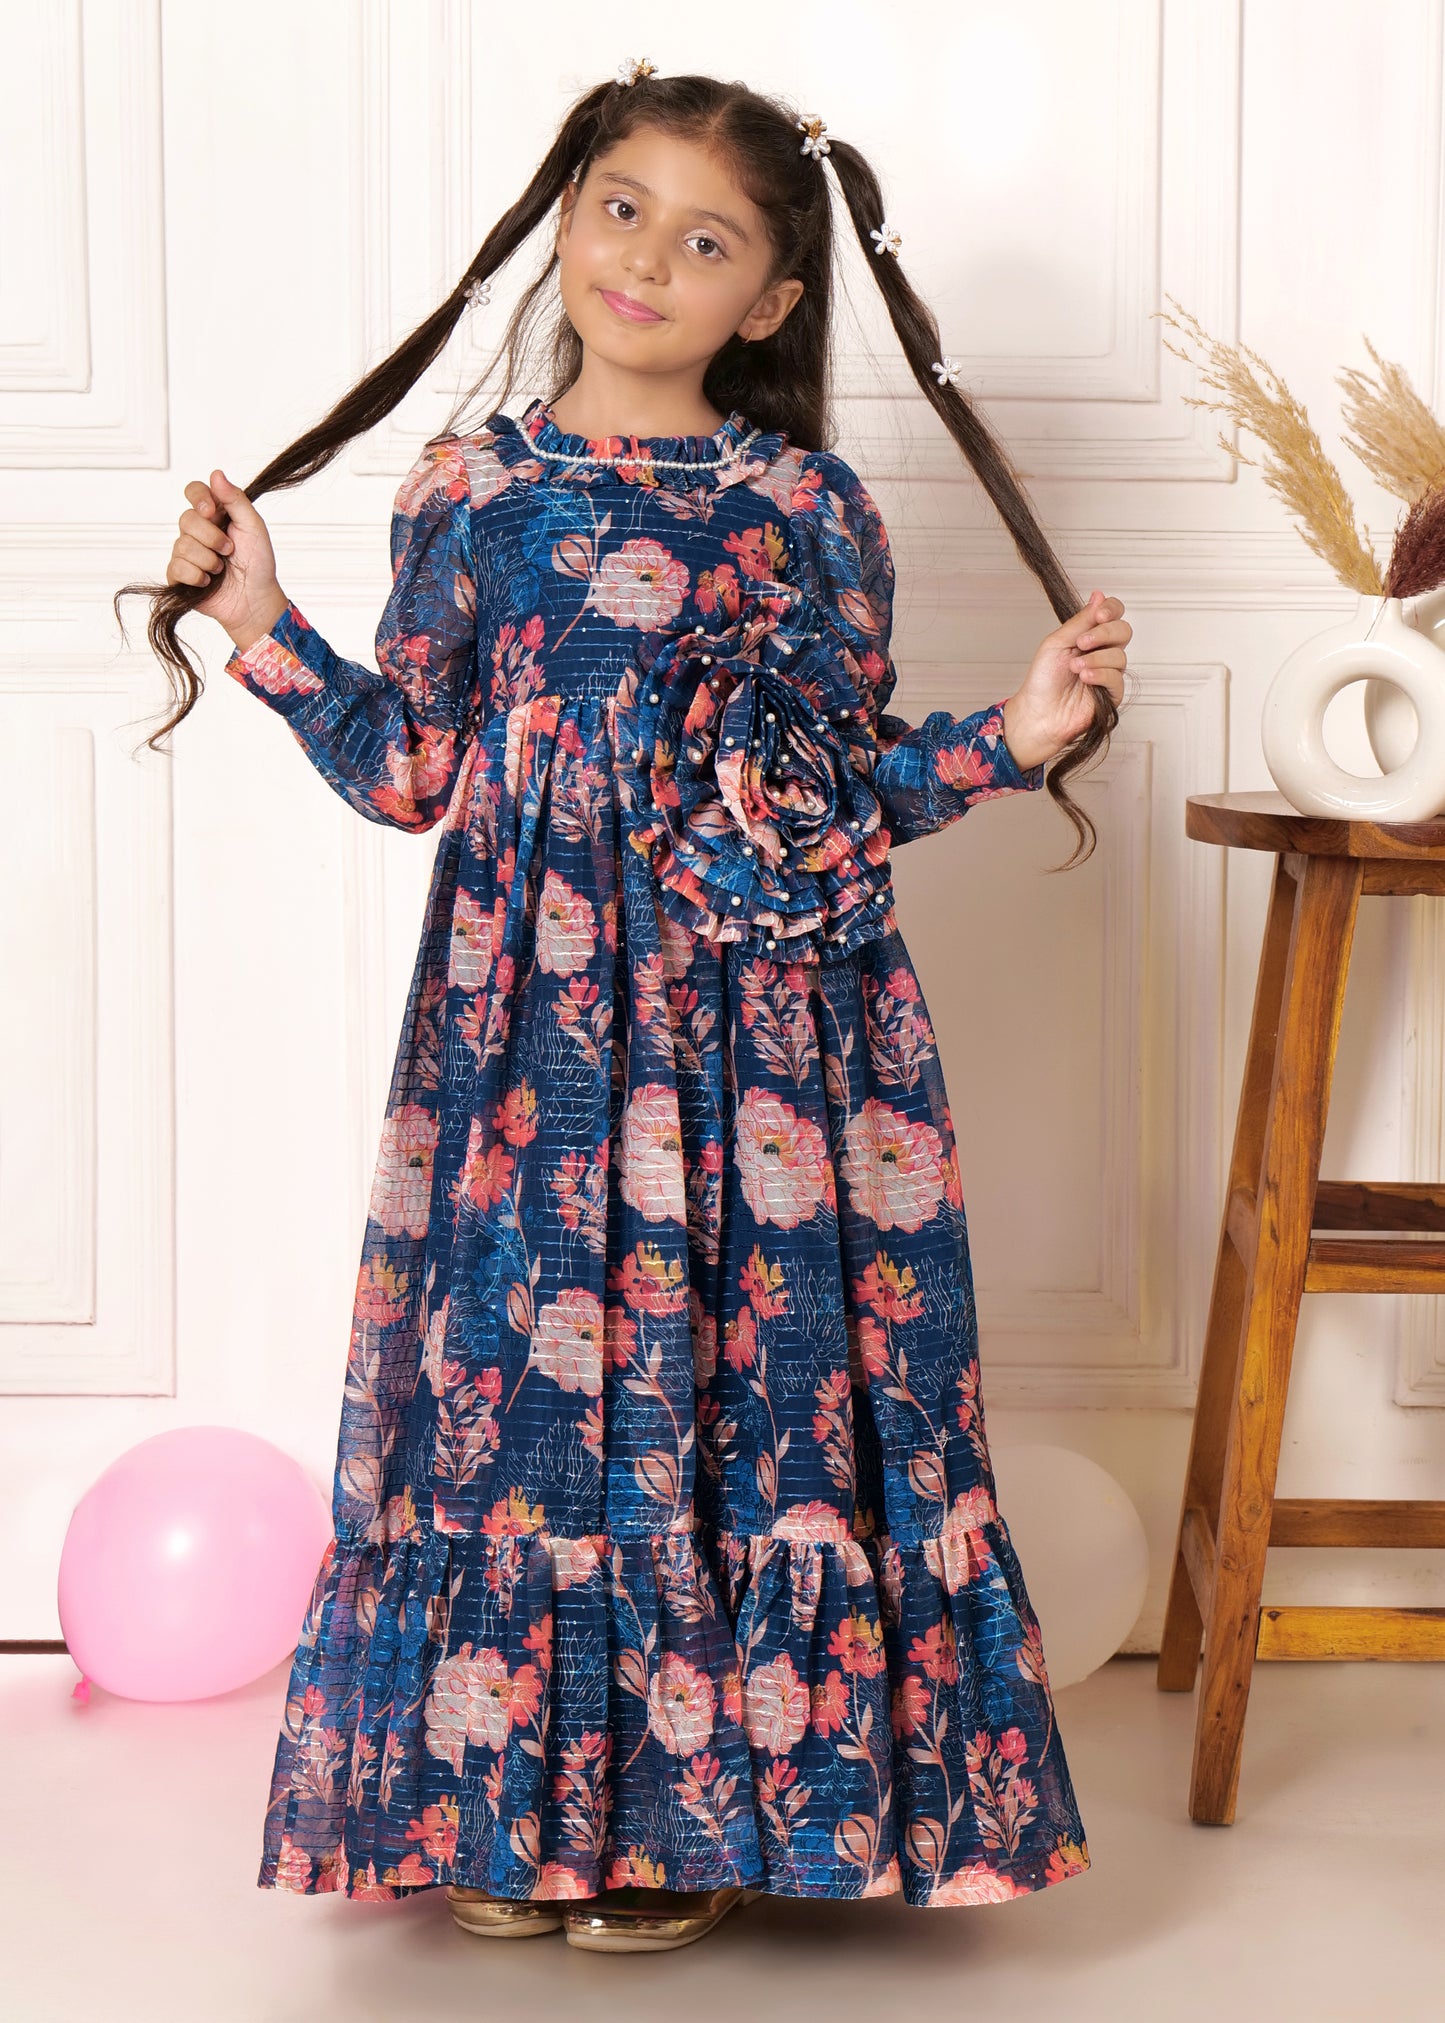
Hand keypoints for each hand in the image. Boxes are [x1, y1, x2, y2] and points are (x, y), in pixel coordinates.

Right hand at [166, 469, 287, 649]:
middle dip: (212, 537)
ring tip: (221, 569)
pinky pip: (177, 567)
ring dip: (209, 560)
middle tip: (229, 550)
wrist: (256, 600)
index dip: (199, 498)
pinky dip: (197, 576)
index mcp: (215, 514)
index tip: (213, 511)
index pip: (194, 491)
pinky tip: (208, 582)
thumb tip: (216, 473)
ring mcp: (186, 552)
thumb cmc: (258, 563)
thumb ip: (235, 500)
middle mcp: (197, 530)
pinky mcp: (179, 575)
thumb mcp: (253, 527)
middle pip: (186, 519)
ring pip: (183, 545)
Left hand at [1002, 590, 1131, 769]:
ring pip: (1119, 655)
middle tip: (1081, 643)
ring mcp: (1108, 672)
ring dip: (1095, 658)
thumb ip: (1081, 621)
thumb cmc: (1042, 681)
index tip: (1099, 614)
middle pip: (1123, 631)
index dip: (1111, 610)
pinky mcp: (1111, 694)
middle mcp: (1101, 652)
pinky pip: (1117, 678)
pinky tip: (1085, 678)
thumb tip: (1098, 596)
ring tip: (1075, 668)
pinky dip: (1100, 674)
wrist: (1038, 713)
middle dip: (1103, 633)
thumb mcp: (1057, 642)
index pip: (1113, 614)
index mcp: (1089, 636)